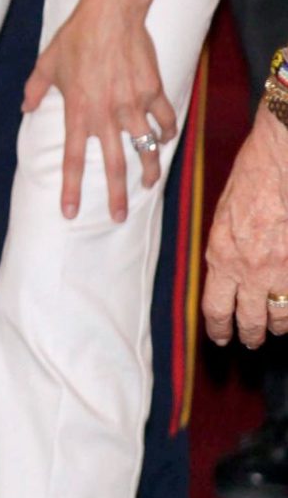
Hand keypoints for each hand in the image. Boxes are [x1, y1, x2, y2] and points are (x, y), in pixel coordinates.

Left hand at [23, 0, 175, 221]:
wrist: (111, 12)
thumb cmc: (76, 36)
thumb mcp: (46, 63)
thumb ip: (35, 89)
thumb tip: (25, 108)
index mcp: (78, 111)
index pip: (71, 159)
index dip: (70, 188)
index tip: (70, 212)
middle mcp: (106, 114)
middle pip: (113, 165)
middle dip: (117, 195)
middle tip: (119, 216)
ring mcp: (133, 105)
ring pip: (146, 148)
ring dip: (149, 170)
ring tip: (150, 184)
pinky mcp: (154, 91)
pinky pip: (165, 120)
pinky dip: (166, 133)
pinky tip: (164, 140)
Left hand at [203, 107, 287, 347]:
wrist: (281, 157)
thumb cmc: (251, 175)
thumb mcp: (223, 214)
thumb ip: (224, 248)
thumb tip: (226, 270)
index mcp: (222, 255)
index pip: (216, 307)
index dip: (219, 328)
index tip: (222, 337)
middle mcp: (250, 268)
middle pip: (249, 319)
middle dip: (251, 335)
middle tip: (252, 340)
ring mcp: (281, 267)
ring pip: (281, 314)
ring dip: (279, 324)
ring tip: (278, 326)